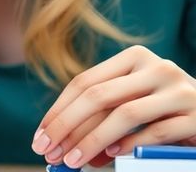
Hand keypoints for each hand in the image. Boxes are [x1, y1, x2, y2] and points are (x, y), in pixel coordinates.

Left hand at [32, 45, 195, 168]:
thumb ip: (100, 116)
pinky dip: (131, 144)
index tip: (39, 137)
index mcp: (134, 58)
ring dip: (93, 140)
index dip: (57, 112)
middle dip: (66, 126)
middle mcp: (157, 67)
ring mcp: (179, 90)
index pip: (84, 82)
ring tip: (74, 160)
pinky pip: (157, 131)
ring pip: (125, 114)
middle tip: (48, 152)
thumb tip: (61, 144)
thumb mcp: (132, 103)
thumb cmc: (163, 110)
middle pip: (98, 95)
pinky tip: (113, 155)